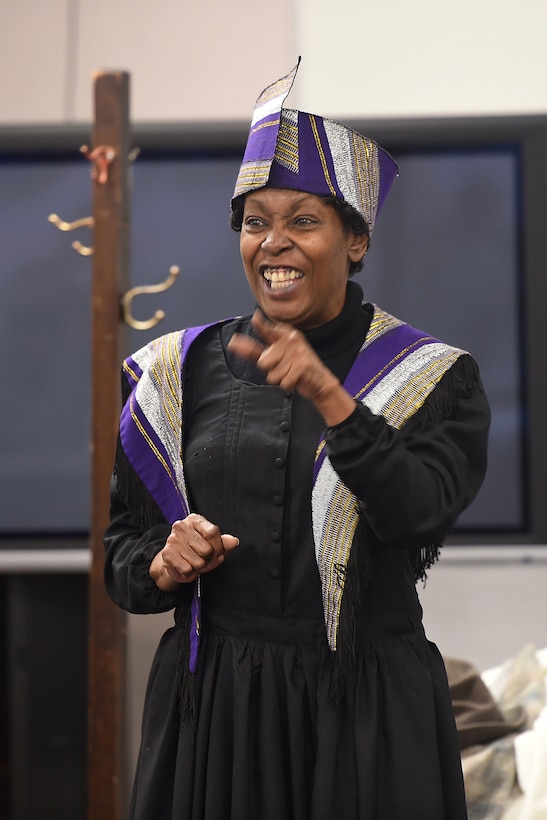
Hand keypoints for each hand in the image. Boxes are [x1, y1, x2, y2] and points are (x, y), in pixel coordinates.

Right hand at [150, 513, 238, 590]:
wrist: (175, 561)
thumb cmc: (197, 549)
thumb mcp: (213, 544)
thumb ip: (224, 543)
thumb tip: (234, 541)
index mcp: (195, 519)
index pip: (213, 532)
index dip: (219, 547)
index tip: (218, 552)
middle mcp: (181, 526)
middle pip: (207, 549)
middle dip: (209, 559)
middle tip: (203, 558)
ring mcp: (172, 539)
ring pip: (198, 562)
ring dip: (199, 567)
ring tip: (194, 562)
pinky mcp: (166, 554)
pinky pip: (187, 569)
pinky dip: (189, 573)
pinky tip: (186, 566)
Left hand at [228, 309, 356, 425]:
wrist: (320, 381)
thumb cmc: (295, 367)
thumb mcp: (274, 355)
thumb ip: (252, 349)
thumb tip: (232, 342)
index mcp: (284, 334)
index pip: (266, 329)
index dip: (259, 325)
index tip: (255, 318)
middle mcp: (291, 339)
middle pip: (263, 362)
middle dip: (271, 370)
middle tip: (285, 368)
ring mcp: (298, 352)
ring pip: (272, 375)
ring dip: (280, 379)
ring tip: (291, 373)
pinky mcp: (303, 365)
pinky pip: (283, 382)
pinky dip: (288, 385)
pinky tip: (296, 379)